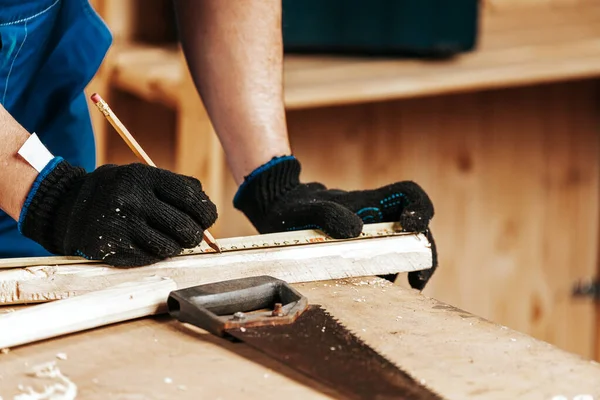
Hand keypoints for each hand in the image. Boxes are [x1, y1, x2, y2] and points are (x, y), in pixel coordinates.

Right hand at [19, 158, 217, 266]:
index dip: (207, 212)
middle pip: (185, 227)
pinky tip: (146, 244)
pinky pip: (150, 258)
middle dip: (194, 235)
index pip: (191, 198)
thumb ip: (174, 187)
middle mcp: (132, 200)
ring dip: (175, 247)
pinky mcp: (114, 248)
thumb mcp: (140, 175)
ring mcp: (122, 226)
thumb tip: (208, 208)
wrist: (67, 206)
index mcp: (143, 177)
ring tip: (168, 240)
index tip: (208, 218)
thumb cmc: (116, 191)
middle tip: (190, 234)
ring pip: (170, 247)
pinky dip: (155, 254)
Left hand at [233, 156, 436, 289]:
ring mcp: (372, 239)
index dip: (420, 206)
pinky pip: (383, 266)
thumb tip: (355, 231)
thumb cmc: (294, 207)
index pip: (408, 193)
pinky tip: (379, 289)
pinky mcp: (362, 258)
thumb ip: (328, 214)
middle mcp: (377, 219)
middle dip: (424, 252)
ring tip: (404, 287)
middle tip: (418, 279)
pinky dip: (388, 277)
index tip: (413, 226)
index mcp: (370, 201)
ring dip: (409, 269)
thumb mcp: (306, 209)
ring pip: (404, 251)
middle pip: (416, 229)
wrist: (279, 216)